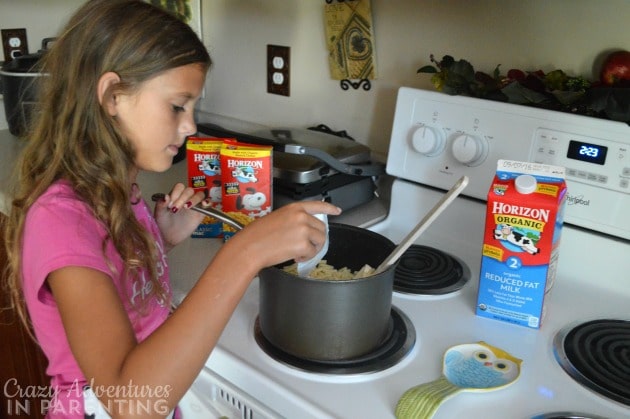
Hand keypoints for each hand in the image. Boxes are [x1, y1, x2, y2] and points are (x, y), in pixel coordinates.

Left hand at [153, 183, 205, 248]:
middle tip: (175, 210)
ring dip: (194, 199)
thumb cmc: (163, 223)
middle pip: (189, 190)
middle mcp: (186, 198)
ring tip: (187, 207)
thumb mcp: (159, 213)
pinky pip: (208, 204)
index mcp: (176, 195)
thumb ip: (161, 204)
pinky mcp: (201, 213)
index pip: (179, 187)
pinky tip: (204, 205)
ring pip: (200, 195)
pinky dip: (208, 202)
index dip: (176, 193)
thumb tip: (166, 197)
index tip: (170, 204)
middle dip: (182, 198)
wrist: (168, 236)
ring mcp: (195, 205)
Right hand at [223, 201, 341, 270]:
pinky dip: (305, 257)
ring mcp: (304, 230)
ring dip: (312, 248)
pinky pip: (312, 253)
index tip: (337, 211)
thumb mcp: (277, 218)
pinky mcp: (303, 244)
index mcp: (294, 208)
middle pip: (322, 228)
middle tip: (305, 246)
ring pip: (320, 240)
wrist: (250, 247)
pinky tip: (294, 257)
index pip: (318, 205)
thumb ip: (294, 219)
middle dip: (316, 238)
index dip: (329, 208)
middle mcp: (301, 216)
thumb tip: (306, 228)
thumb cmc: (257, 234)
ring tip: (298, 252)